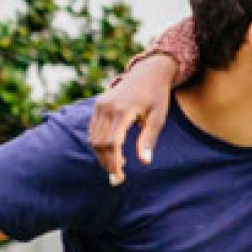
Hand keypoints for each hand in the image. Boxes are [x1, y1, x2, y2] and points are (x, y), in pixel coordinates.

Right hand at [89, 57, 177, 183]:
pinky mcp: (98, 106)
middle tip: (117, 179)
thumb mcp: (159, 117)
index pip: (112, 143)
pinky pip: (93, 130)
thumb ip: (149, 138)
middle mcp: (107, 108)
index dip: (114, 163)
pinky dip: (99, 144)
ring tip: (118, 167)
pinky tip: (113, 152)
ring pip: (93, 138)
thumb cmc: (157, 96)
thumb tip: (145, 161)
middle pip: (100, 143)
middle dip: (107, 163)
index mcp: (123, 111)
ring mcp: (100, 106)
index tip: (119, 178)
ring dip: (102, 155)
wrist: (148, 72)